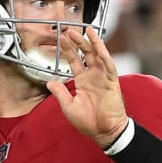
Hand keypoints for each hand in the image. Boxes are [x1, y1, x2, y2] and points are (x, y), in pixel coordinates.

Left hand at [46, 26, 127, 147]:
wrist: (104, 132)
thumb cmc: (89, 122)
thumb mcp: (69, 106)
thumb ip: (60, 92)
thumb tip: (50, 82)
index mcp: (82, 81)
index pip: (74, 61)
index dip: (68, 50)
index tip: (61, 39)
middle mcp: (93, 76)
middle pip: (86, 54)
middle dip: (78, 41)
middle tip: (70, 30)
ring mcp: (103, 77)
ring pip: (98, 55)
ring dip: (92, 43)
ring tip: (86, 30)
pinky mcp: (112, 81)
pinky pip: (108, 65)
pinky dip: (104, 54)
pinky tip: (98, 45)